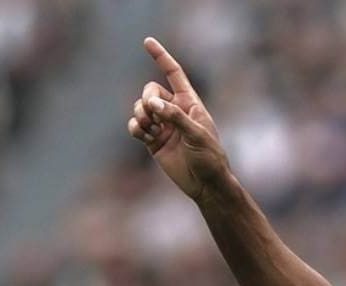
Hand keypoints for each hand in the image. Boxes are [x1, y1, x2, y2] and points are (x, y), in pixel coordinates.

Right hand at [126, 37, 229, 200]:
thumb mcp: (198, 135)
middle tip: (154, 114)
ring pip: (140, 107)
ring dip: (140, 114)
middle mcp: (175, 111)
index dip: (161, 57)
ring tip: (151, 129)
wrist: (206, 185)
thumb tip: (152, 104)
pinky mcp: (153, 141)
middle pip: (150, 91)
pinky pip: (135, 126)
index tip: (147, 41)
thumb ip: (175, 117)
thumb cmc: (210, 158)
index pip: (174, 74)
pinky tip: (145, 136)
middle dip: (147, 99)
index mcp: (190, 104)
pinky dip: (135, 127)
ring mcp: (163, 126)